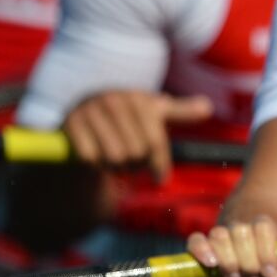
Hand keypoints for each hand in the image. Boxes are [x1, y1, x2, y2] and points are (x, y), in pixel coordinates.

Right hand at [63, 90, 211, 180]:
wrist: (83, 118)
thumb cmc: (127, 119)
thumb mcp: (153, 113)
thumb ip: (180, 112)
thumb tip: (207, 108)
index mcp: (138, 97)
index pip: (155, 141)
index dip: (159, 164)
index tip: (161, 179)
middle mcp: (113, 99)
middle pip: (135, 152)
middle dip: (134, 164)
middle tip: (129, 161)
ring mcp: (89, 109)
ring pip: (114, 157)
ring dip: (115, 166)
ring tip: (115, 158)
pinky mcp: (69, 123)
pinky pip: (90, 158)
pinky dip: (95, 164)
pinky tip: (96, 157)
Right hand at [187, 214, 276, 276]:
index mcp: (265, 230)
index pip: (263, 226)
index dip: (266, 249)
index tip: (268, 274)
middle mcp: (241, 229)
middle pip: (241, 231)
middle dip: (248, 261)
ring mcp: (220, 238)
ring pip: (219, 235)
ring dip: (228, 261)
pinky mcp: (202, 250)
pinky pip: (195, 240)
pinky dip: (201, 250)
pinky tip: (211, 264)